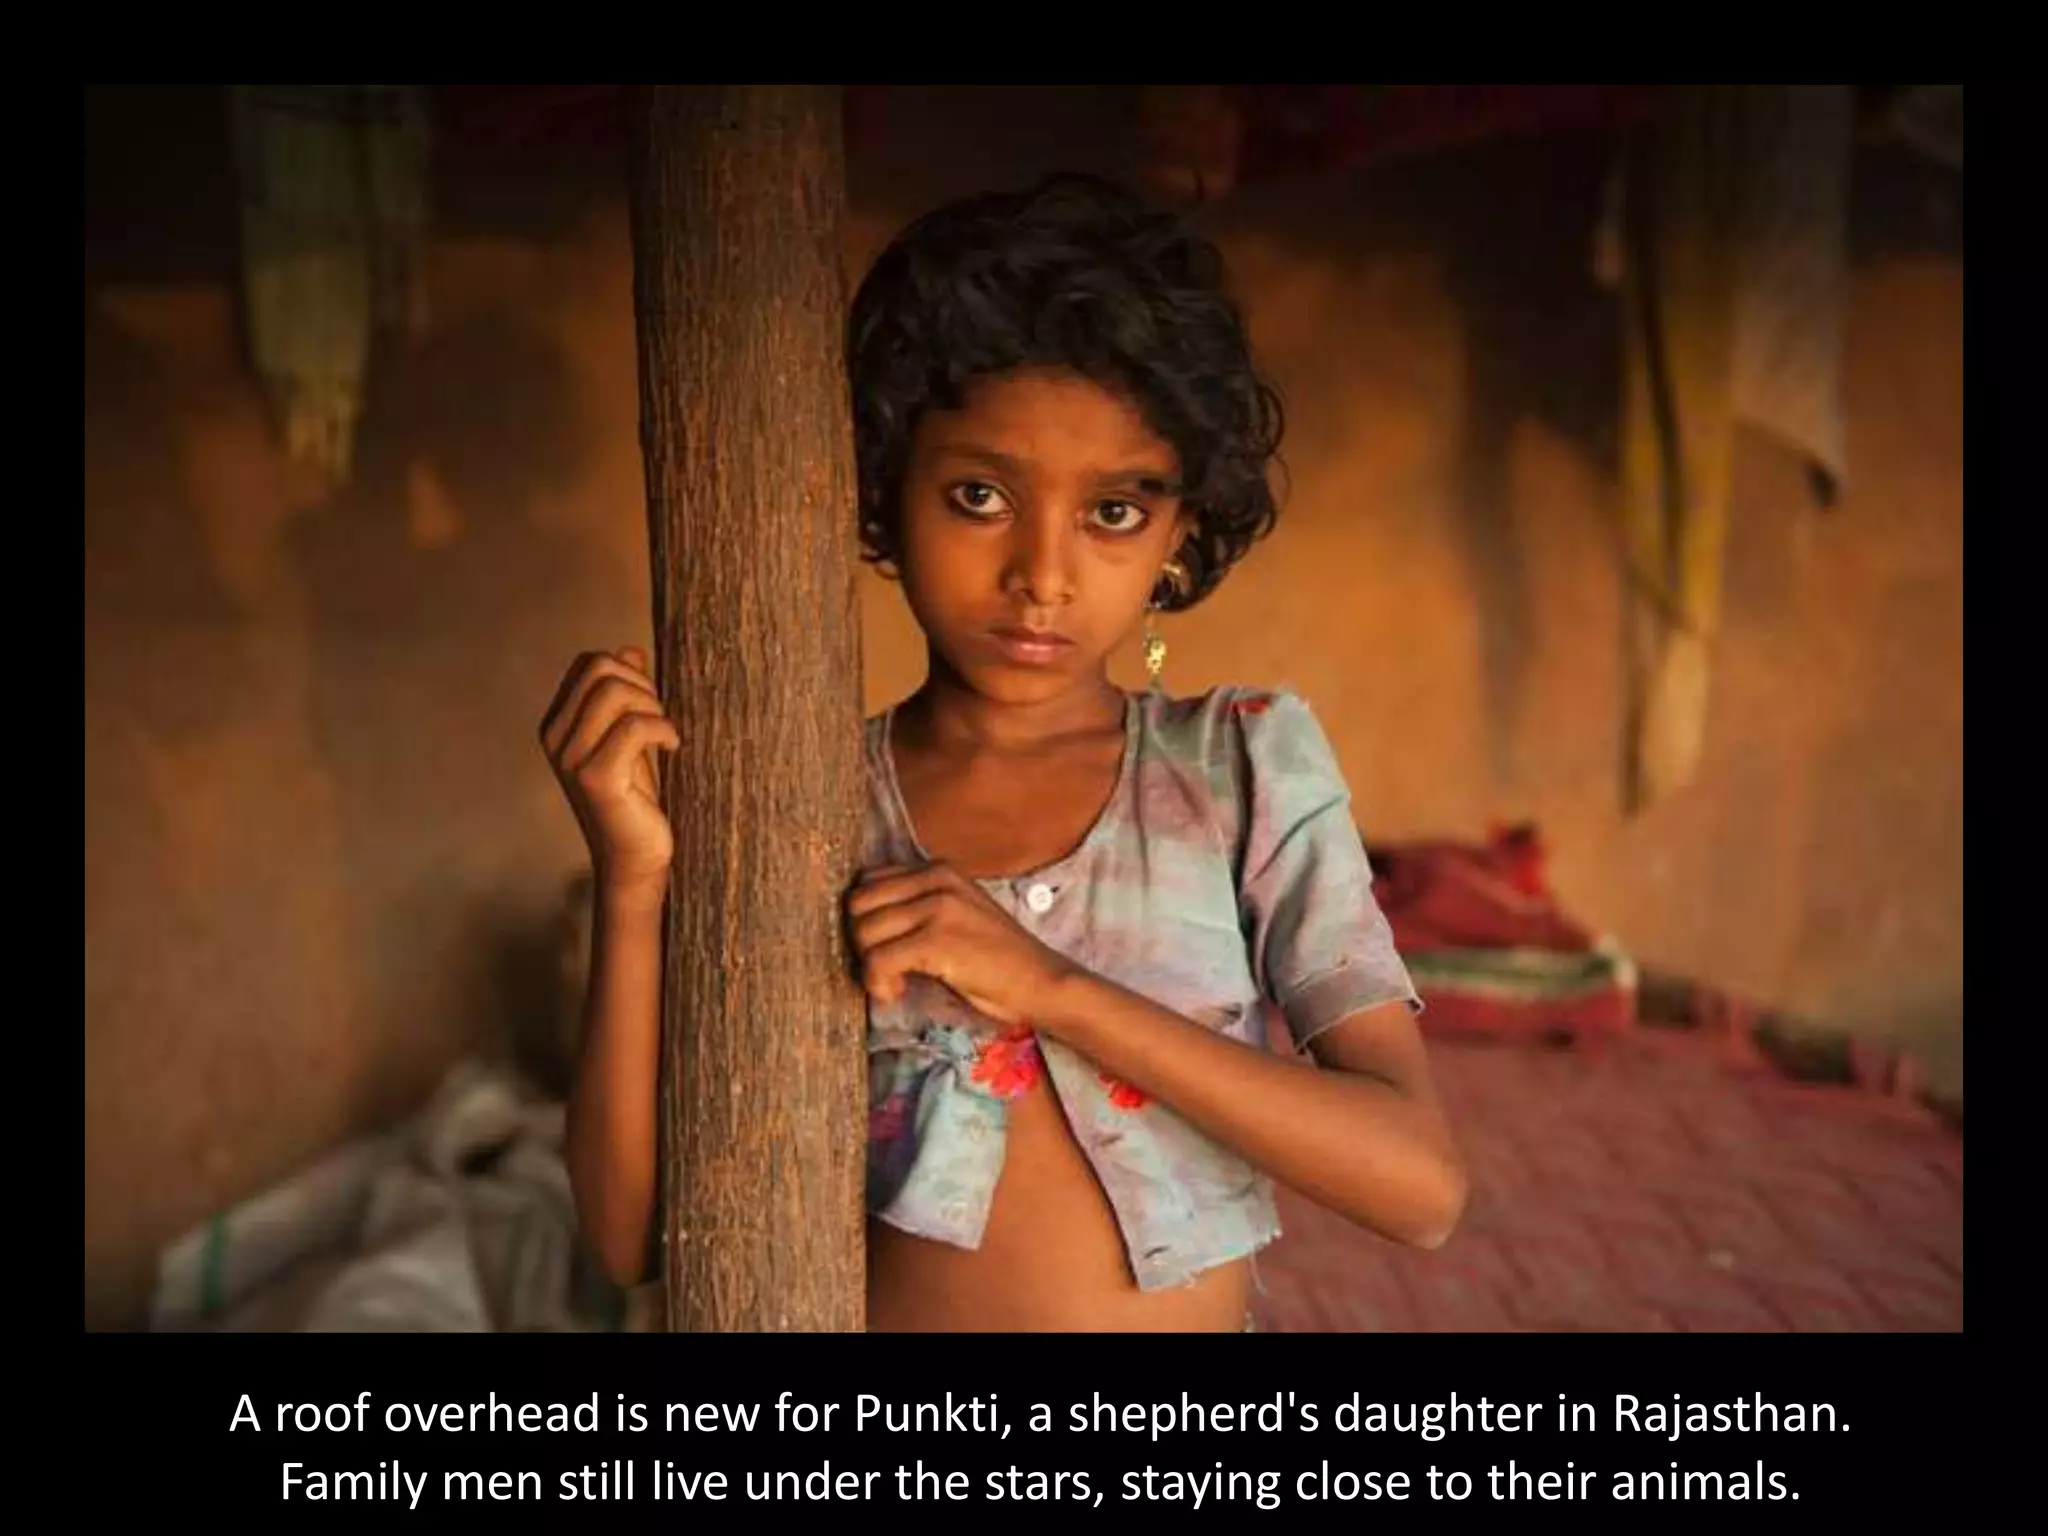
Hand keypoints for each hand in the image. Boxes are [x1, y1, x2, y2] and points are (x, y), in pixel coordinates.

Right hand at [540, 645, 678, 905]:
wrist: (635, 856)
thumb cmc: (636, 797)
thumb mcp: (629, 737)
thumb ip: (625, 695)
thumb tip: (629, 650)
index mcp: (558, 724)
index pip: (589, 663)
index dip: (629, 672)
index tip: (650, 705)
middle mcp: (555, 737)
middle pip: (599, 668)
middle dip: (642, 684)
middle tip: (660, 718)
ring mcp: (570, 758)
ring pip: (614, 691)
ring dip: (653, 706)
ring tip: (664, 734)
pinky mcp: (595, 778)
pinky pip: (633, 726)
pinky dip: (662, 728)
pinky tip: (672, 746)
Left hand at [846, 863, 1073, 1027]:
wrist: (1040, 981)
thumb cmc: (997, 958)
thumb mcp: (957, 913)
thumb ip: (918, 905)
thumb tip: (862, 921)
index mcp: (938, 869)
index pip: (869, 880)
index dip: (865, 917)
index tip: (885, 946)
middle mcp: (936, 879)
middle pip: (858, 903)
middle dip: (861, 941)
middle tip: (884, 967)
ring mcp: (937, 908)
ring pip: (864, 932)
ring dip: (869, 965)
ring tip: (895, 983)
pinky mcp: (937, 940)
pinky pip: (877, 960)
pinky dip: (877, 983)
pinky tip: (896, 993)